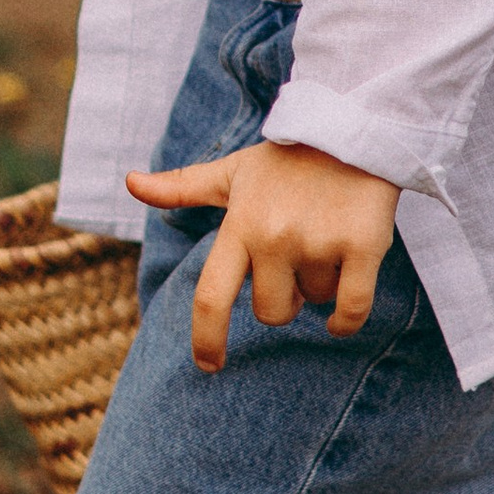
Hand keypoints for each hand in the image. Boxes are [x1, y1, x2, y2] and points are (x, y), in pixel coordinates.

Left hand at [125, 141, 399, 372]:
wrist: (353, 127)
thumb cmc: (287, 158)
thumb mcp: (233, 172)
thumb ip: (182, 186)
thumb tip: (130, 182)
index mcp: (239, 225)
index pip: (211, 296)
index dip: (207, 339)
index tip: (209, 366)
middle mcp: (274, 237)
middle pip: (271, 312)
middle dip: (283, 298)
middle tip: (295, 260)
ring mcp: (318, 243)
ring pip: (314, 304)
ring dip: (320, 286)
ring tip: (325, 240)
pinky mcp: (363, 246)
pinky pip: (350, 311)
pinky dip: (345, 322)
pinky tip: (340, 317)